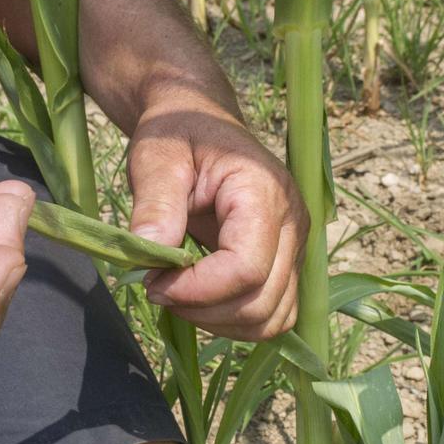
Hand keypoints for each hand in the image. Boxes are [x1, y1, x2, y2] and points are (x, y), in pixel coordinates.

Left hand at [127, 92, 308, 340]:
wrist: (200, 121)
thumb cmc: (178, 132)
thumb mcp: (156, 157)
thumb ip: (155, 205)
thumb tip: (149, 256)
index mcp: (263, 192)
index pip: (246, 268)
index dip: (197, 290)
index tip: (153, 281)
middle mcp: (293, 223)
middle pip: (262, 302)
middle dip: (203, 311)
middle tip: (158, 287)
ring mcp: (295, 245)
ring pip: (272, 318)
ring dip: (219, 322)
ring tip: (178, 294)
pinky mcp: (286, 261)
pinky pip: (273, 314)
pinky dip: (235, 320)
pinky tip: (199, 299)